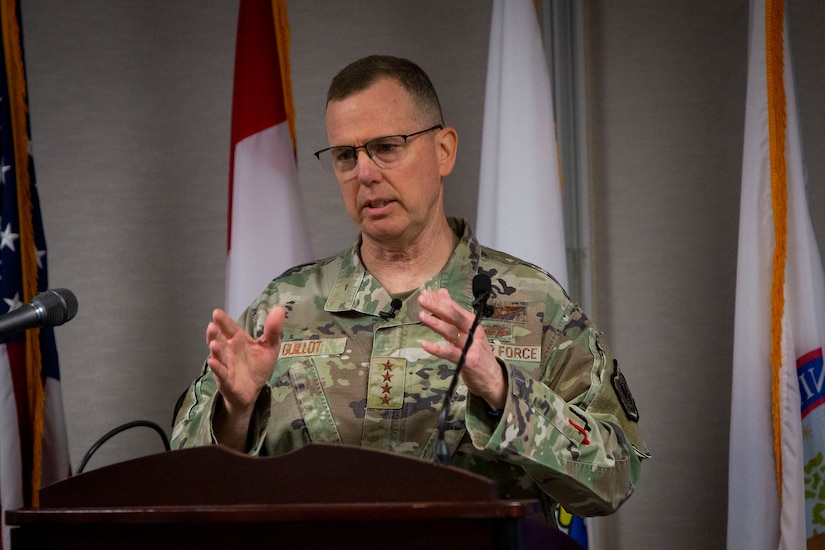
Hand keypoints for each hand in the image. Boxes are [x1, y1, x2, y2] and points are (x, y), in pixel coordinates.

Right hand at [206, 306, 283, 447]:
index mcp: (238, 340)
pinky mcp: (226, 380)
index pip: (230, 328)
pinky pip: (221, 373)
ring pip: (218, 356)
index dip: (224, 321)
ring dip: (215, 350)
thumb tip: (279, 308)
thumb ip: (273, 329)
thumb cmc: (258, 365)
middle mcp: (228, 351)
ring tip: (213, 344)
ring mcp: (225, 365)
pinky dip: (216, 368)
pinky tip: (213, 362)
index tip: (217, 313)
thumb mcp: (269, 346)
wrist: (253, 390)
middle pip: (219, 340)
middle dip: (214, 333)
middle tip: (212, 325)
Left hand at [418, 289, 506, 409]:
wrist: (492, 378)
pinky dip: (437, 348)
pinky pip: (450, 353)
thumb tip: (442, 292)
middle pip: (454, 317)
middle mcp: (474, 332)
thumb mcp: (468, 331)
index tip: (426, 293)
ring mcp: (472, 347)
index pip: (456, 308)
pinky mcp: (468, 362)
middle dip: (438, 307)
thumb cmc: (477, 352)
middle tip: (423, 300)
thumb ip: (454, 313)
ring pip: (452, 332)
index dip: (441, 300)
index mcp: (473, 323)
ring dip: (436, 323)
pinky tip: (425, 344)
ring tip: (422, 316)